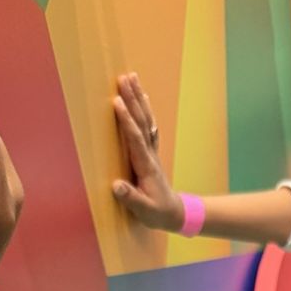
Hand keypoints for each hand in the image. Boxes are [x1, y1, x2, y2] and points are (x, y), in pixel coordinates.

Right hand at [112, 73, 183, 231]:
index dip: (126, 121)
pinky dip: (144, 110)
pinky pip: (148, 126)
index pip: (135, 139)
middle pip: (141, 122)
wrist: (174, 213)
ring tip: (131, 78)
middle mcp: (149, 154)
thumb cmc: (157, 213)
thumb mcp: (144, 210)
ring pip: (145, 120)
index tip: (117, 102)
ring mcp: (151, 151)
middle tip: (123, 78)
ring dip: (138, 98)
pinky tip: (142, 98)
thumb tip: (116, 186)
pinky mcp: (150, 152)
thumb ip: (131, 198)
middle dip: (132, 99)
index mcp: (146, 166)